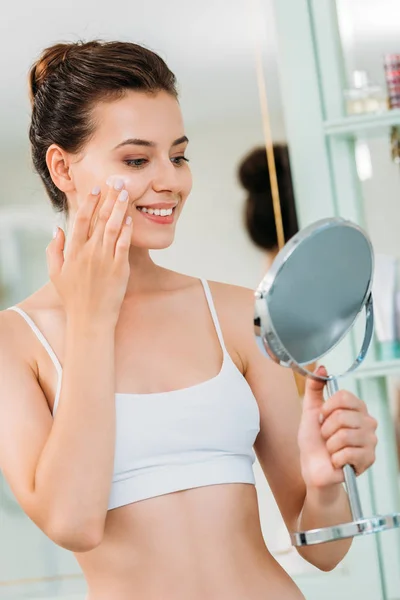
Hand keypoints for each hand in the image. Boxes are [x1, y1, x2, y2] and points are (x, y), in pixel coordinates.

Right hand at [46, 178, 132, 324]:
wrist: (90, 319)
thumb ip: (54, 249)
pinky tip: (130, 217)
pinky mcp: (119, 268)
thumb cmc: (73, 297)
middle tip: (116, 180)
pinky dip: (127, 229)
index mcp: (73, 251)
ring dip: (120, 207)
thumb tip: (57, 228)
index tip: (96, 188)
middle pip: (100, 218)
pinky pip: (124, 244)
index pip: (81, 218)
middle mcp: (89, 252)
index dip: (89, 201)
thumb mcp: (55, 273)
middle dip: (109, 197)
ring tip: (125, 192)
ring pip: (113, 227)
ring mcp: (105, 259)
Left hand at [298, 366, 377, 488]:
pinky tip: (337, 460)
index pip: (344, 396)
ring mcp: (371, 440)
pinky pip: (347, 453)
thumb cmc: (314, 440)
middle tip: (326, 436)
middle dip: (326, 429)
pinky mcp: (369, 459)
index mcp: (357, 408)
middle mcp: (368, 422)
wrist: (314, 467)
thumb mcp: (310, 410)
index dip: (327, 407)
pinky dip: (335, 458)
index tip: (322, 416)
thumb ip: (315, 388)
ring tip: (331, 448)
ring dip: (330, 444)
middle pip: (342, 416)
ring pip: (344, 435)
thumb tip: (321, 367)